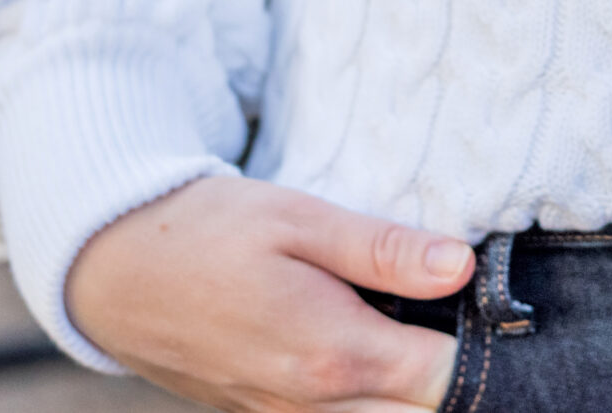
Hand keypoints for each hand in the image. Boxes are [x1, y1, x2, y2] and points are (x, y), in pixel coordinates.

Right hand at [69, 174, 470, 412]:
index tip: (499, 310)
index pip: (444, 382)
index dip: (483, 352)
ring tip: (424, 337)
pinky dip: (371, 402)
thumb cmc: (208, 230)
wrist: (111, 270)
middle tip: (470, 323)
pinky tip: (379, 358)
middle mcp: (313, 408)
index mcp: (333, 355)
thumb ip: (385, 250)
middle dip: (455, 382)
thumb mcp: (300, 218)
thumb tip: (463, 266)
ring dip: (412, 394)